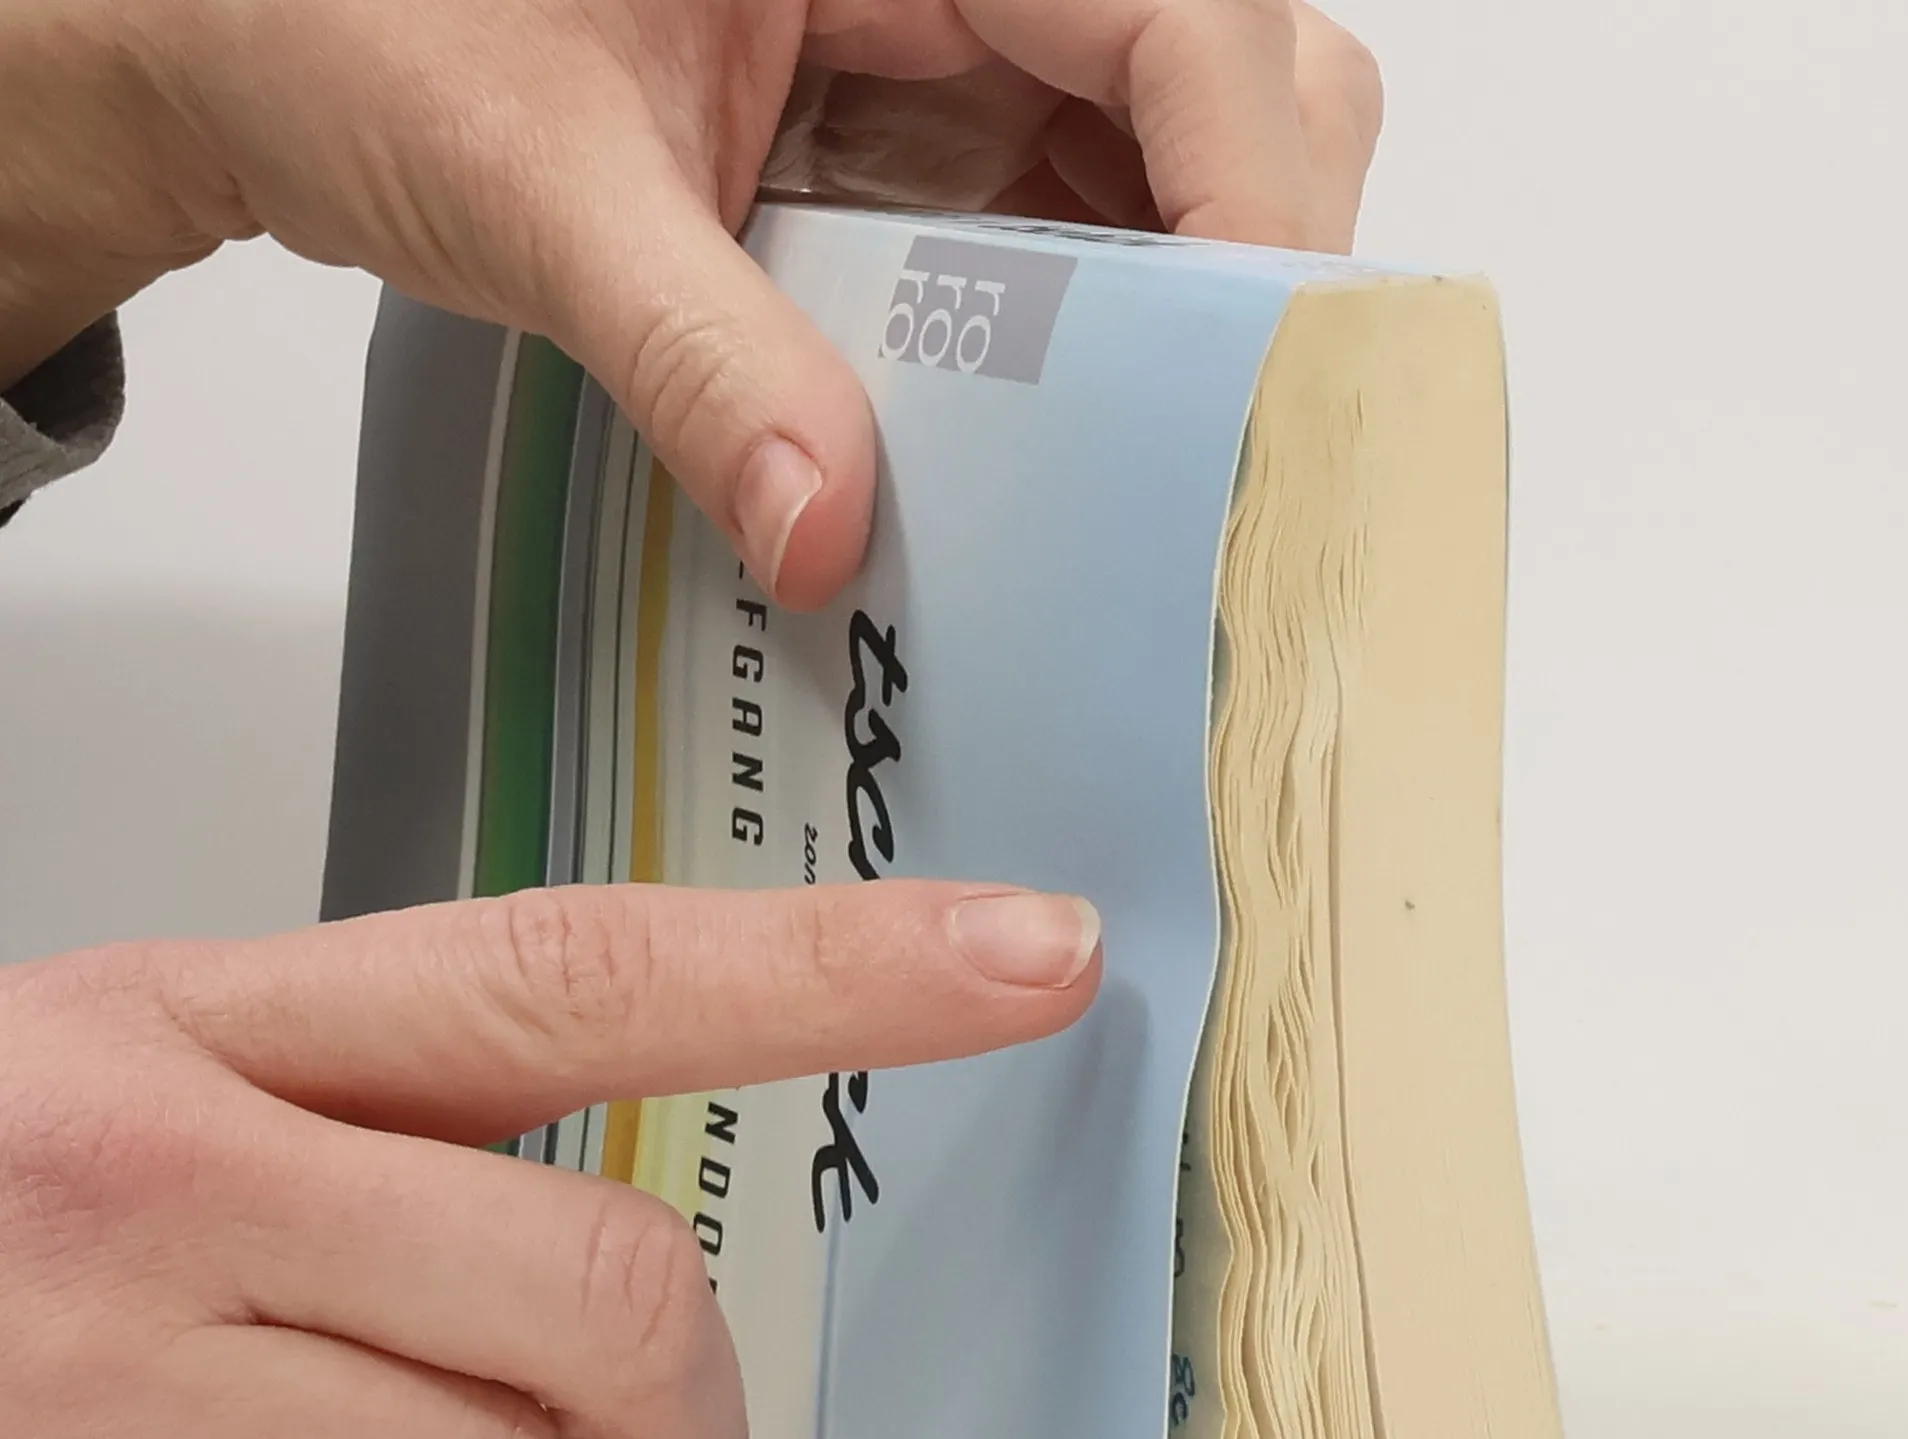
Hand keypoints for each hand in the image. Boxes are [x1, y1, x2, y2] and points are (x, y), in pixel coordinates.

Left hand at [0, 0, 1380, 604]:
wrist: (270, 51)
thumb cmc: (357, 27)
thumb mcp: (538, 188)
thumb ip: (697, 357)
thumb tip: (829, 536)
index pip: (1175, 14)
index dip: (1251, 180)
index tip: (1256, 369)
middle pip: (1219, 82)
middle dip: (1241, 258)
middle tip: (1212, 444)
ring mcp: (940, 53)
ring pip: (1156, 171)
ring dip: (1165, 325)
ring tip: (1133, 476)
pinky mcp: (905, 143)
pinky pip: (1052, 241)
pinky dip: (1069, 353)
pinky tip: (1036, 450)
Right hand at [0, 882, 1099, 1438]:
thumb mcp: (152, 1079)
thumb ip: (402, 1129)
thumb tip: (631, 1294)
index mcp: (212, 1022)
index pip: (591, 968)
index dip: (841, 965)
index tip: (1035, 951)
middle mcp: (171, 1185)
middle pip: (612, 1295)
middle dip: (684, 1422)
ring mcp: (123, 1399)